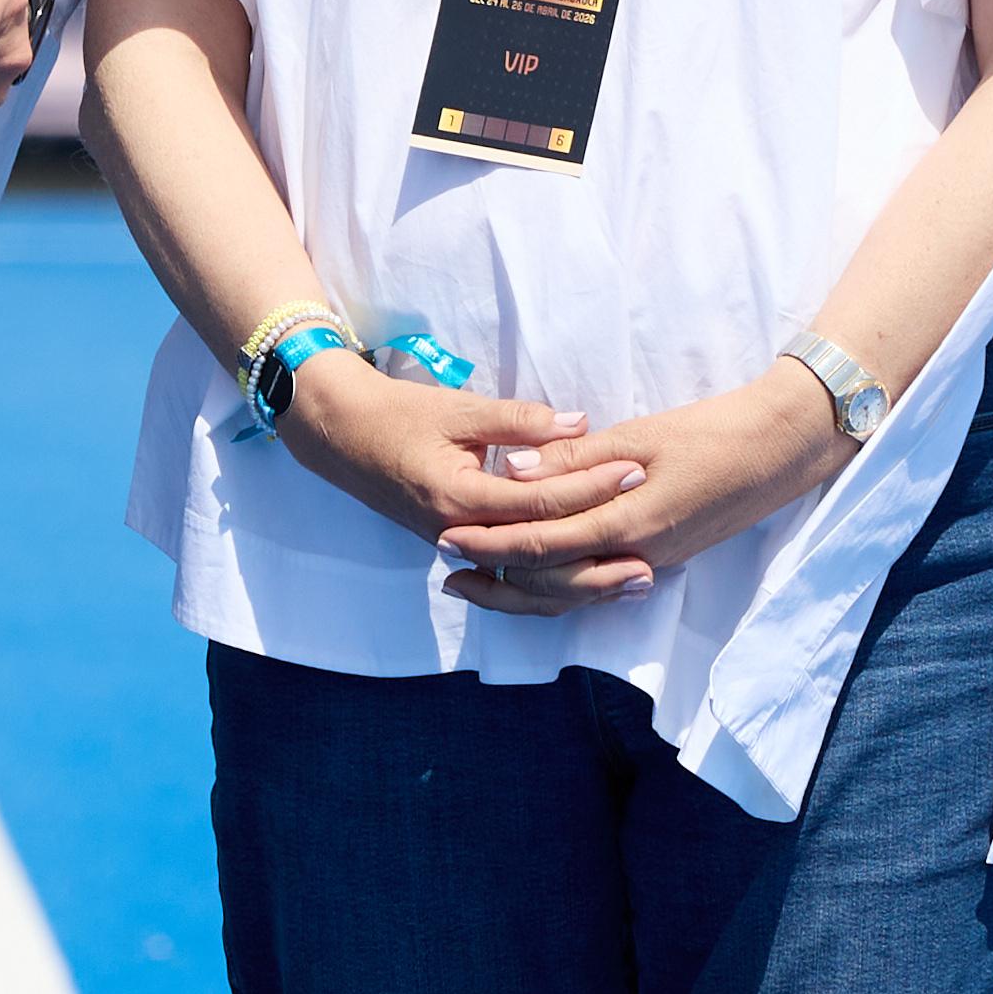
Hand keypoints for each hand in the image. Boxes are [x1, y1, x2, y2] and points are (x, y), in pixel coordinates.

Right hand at [274, 356, 639, 554]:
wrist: (340, 436)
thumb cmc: (399, 415)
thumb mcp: (459, 408)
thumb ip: (520, 420)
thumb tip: (580, 423)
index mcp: (458, 496)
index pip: (539, 502)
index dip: (590, 487)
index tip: (635, 471)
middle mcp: (458, 534)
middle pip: (539, 558)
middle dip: (598, 556)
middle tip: (652, 552)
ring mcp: (457, 549)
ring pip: (527, 583)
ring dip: (582, 585)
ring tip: (633, 582)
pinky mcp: (459, 550)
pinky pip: (511, 578)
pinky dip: (551, 584)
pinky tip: (587, 585)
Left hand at [437, 366, 849, 616]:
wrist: (780, 450)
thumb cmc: (713, 432)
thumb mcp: (640, 435)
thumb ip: (575, 458)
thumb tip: (513, 468)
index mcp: (629, 522)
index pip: (543, 544)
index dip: (491, 542)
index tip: (447, 533)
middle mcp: (637, 554)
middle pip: (551, 582)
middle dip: (494, 574)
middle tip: (444, 560)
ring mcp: (652, 560)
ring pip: (573, 591)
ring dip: (521, 588)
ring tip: (475, 578)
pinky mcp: (662, 555)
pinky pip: (598, 581)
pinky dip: (559, 582)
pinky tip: (535, 570)